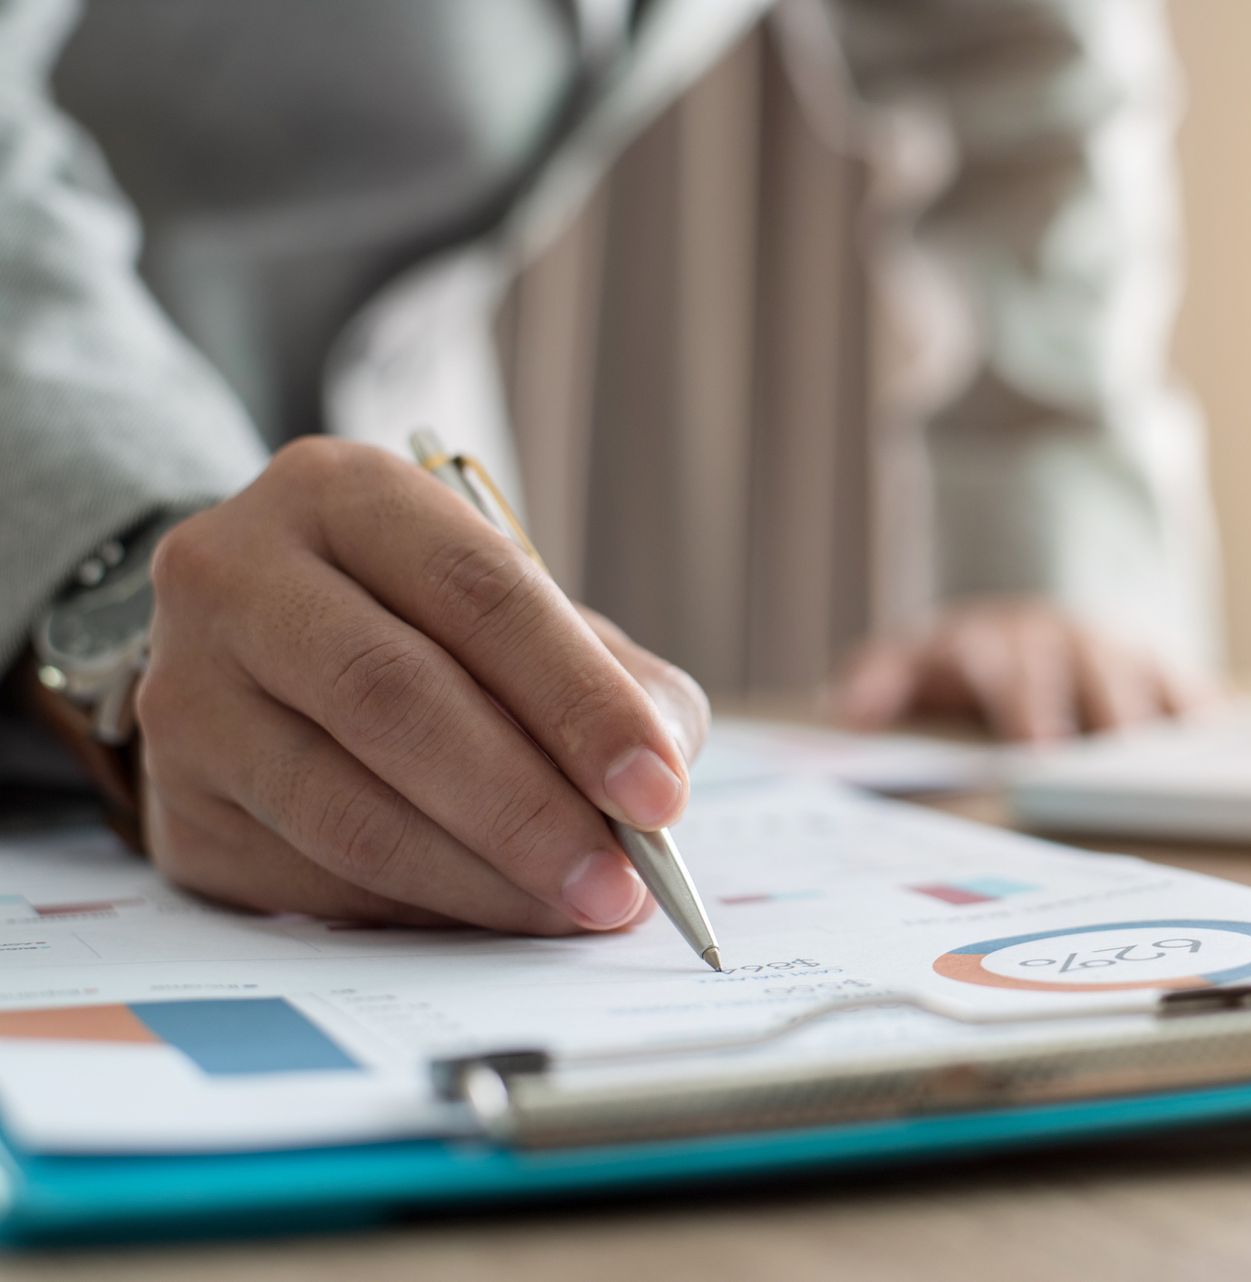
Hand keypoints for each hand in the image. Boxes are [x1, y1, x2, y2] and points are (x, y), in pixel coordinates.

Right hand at [136, 438, 709, 934]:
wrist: (263, 649)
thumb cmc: (428, 626)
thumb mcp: (525, 612)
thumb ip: (614, 682)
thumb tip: (659, 787)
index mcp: (343, 494)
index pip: (477, 589)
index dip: (578, 698)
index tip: (658, 791)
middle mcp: (237, 575)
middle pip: (395, 696)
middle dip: (528, 806)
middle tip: (622, 883)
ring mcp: (187, 694)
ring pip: (345, 808)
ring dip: (482, 879)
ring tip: (575, 910)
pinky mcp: (178, 809)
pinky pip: (313, 880)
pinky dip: (421, 909)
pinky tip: (492, 913)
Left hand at [834, 598, 1210, 742]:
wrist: (1031, 619)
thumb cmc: (972, 659)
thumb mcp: (917, 657)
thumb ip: (881, 677)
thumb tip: (851, 707)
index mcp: (999, 641)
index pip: (1009, 666)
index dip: (1025, 704)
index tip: (1038, 750)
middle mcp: (1064, 640)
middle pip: (1088, 672)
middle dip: (1101, 713)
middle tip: (1115, 766)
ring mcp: (1119, 652)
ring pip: (1145, 681)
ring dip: (1158, 721)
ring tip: (1176, 772)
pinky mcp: (1165, 671)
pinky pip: (1192, 695)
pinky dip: (1205, 722)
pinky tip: (1220, 756)